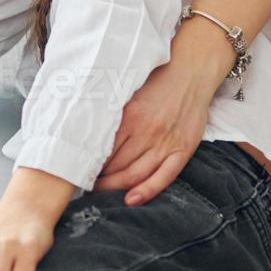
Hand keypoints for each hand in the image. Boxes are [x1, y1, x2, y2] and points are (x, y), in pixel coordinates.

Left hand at [92, 53, 216, 204]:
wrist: (192, 71)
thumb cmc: (158, 80)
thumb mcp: (129, 91)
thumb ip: (113, 112)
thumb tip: (89, 129)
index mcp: (129, 116)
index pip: (103, 150)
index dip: (89, 163)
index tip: (78, 168)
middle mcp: (146, 132)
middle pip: (116, 166)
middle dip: (99, 179)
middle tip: (86, 183)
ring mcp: (165, 143)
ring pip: (135, 174)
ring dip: (116, 187)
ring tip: (102, 191)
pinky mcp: (183, 149)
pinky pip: (164, 177)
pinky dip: (147, 191)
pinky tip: (131, 199)